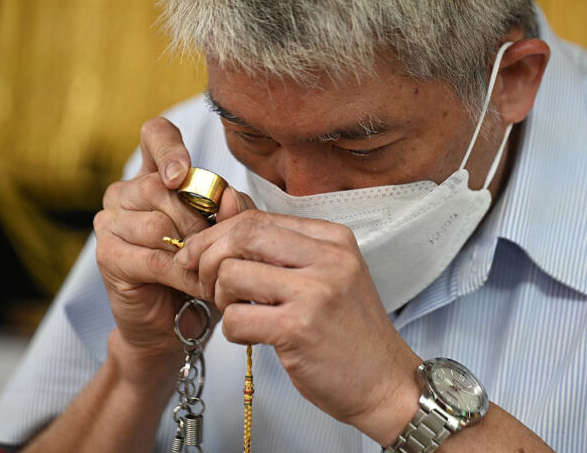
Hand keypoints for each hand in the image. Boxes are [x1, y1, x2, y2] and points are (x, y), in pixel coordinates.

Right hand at [93, 117, 243, 375]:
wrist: (177, 324)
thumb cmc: (204, 270)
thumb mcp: (226, 235)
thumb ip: (233, 210)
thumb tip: (229, 195)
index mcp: (156, 176)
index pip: (155, 136)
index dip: (170, 147)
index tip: (182, 173)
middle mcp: (126, 192)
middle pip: (162, 186)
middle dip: (199, 220)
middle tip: (217, 248)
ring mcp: (110, 222)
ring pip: (158, 222)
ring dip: (194, 250)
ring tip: (211, 271)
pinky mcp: (108, 256)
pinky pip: (154, 258)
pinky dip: (184, 275)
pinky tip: (201, 288)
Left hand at [176, 210, 422, 443]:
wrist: (385, 382)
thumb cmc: (350, 332)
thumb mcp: (324, 274)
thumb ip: (278, 243)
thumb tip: (228, 205)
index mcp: (334, 239)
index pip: (258, 218)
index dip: (218, 235)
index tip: (200, 255)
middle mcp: (328, 259)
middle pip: (243, 235)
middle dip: (208, 257)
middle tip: (204, 281)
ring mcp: (315, 292)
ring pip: (232, 274)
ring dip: (221, 298)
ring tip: (241, 312)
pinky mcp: (299, 329)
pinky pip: (236, 318)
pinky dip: (233, 331)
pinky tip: (254, 336)